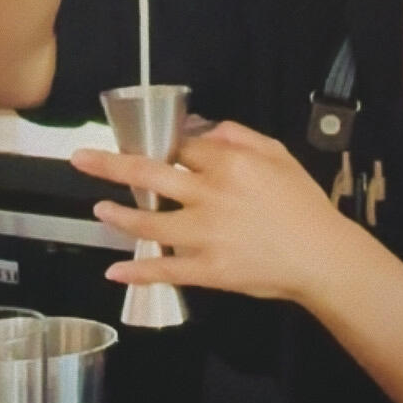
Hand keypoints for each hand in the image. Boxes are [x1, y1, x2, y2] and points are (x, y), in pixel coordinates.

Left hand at [70, 121, 350, 303]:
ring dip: (119, 216)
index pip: (181, 146)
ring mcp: (205, 235)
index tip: (146, 144)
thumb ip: (239, 135)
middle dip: (110, 164)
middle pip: (150, 173)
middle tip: (80, 158)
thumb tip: (201, 130)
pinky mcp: (207, 271)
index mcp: (228, 163)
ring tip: (100, 210)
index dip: (161, 143)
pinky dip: (138, 272)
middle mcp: (210, 195)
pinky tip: (115, 270)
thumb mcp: (278, 153)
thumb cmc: (303, 203)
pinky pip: (166, 271)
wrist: (322, 257)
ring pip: (150, 223)